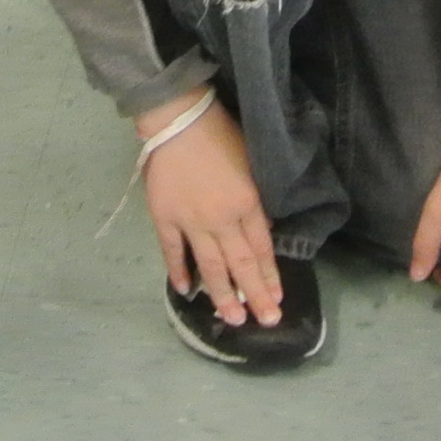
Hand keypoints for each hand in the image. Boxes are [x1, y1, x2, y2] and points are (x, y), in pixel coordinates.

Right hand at [139, 92, 282, 328]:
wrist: (179, 119)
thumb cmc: (221, 134)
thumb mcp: (252, 164)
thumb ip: (254, 202)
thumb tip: (260, 233)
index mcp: (247, 203)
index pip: (262, 249)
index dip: (269, 276)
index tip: (276, 300)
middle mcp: (222, 219)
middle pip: (241, 265)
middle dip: (254, 295)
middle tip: (266, 321)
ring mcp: (191, 222)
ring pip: (210, 266)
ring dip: (222, 295)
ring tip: (231, 319)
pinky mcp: (165, 218)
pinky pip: (173, 251)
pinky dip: (179, 271)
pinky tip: (185, 291)